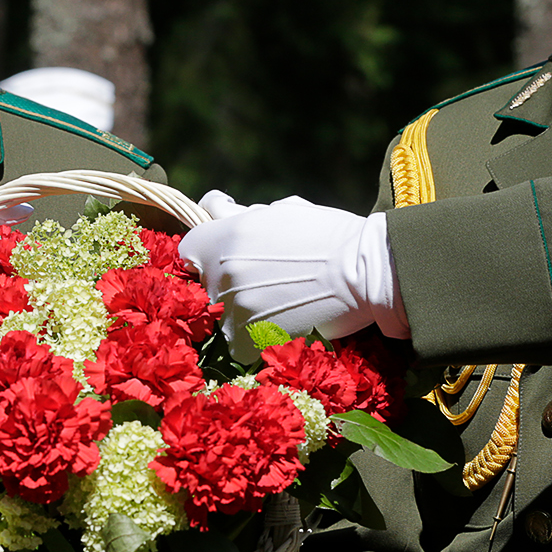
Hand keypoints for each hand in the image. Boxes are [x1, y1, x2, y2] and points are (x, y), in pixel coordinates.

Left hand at [178, 193, 406, 344]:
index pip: (189, 247)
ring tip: (279, 299)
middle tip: (266, 276)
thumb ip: (242, 215)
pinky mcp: (250, 336)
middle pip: (208, 280)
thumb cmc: (328, 233)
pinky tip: (278, 323)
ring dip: (244, 307)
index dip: (206, 248)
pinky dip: (254, 337)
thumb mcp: (281, 210)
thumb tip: (219, 209)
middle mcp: (222, 271)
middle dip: (230, 276)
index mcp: (224, 236)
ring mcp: (235, 306)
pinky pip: (238, 342)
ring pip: (223, 311)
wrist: (362, 270)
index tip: (223, 250)